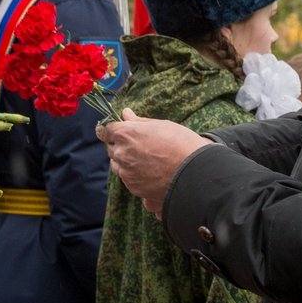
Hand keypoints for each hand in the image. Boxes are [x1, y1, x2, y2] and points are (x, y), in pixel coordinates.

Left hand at [98, 109, 213, 214]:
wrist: (196, 173)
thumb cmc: (182, 144)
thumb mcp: (162, 125)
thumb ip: (139, 122)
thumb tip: (125, 114)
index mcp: (126, 134)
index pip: (106, 130)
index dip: (114, 130)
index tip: (121, 130)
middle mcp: (122, 154)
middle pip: (111, 148)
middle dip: (121, 146)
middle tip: (141, 145)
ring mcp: (126, 173)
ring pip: (118, 166)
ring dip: (126, 162)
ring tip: (148, 160)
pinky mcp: (134, 189)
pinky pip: (128, 180)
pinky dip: (136, 176)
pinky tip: (153, 173)